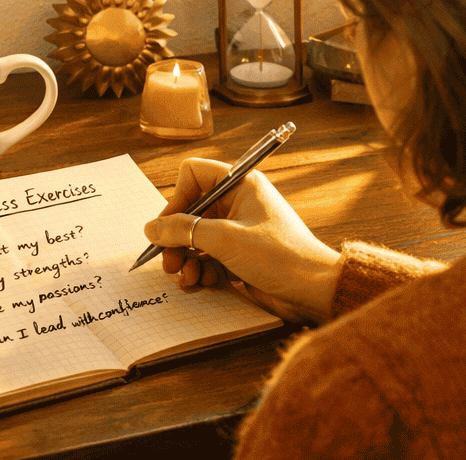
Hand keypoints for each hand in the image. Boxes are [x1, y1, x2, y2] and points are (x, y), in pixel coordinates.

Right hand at [143, 158, 342, 323]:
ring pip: (197, 238)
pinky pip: (209, 258)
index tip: (168, 225)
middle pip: (191, 211)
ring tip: (185, 276)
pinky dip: (200, 270)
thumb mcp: (224, 239)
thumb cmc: (278, 255)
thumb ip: (183, 231)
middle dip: (176, 237)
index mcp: (240, 185)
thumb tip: (151, 228)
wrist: (313, 291)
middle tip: (167, 260)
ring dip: (185, 258)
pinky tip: (198, 284)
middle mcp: (239, 203)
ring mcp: (239, 231)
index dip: (177, 198)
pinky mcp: (241, 256)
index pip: (194, 175)